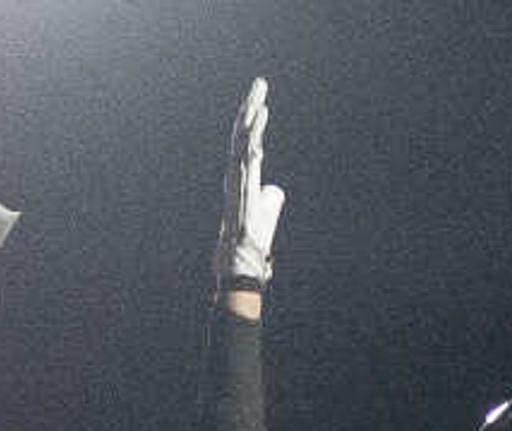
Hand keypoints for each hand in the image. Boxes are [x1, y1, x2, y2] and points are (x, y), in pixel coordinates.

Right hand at [216, 76, 282, 288]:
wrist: (239, 265)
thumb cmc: (251, 244)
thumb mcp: (267, 215)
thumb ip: (271, 199)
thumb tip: (275, 190)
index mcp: (242, 176)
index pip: (247, 139)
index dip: (253, 117)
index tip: (261, 98)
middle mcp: (236, 176)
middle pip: (243, 133)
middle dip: (251, 107)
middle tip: (260, 83)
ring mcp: (237, 185)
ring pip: (242, 146)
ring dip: (253, 122)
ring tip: (262, 100)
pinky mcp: (240, 197)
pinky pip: (245, 167)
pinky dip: (252, 147)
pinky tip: (259, 133)